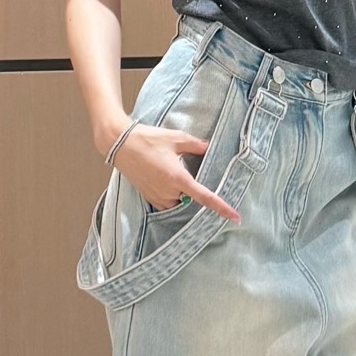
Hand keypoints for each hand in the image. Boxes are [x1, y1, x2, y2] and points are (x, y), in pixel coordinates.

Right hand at [114, 122, 241, 222]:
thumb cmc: (148, 139)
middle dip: (191, 186)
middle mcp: (168, 192)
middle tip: (180, 166)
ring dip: (180, 190)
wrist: (120, 144)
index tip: (235, 217)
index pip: (205, 198)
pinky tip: (162, 176)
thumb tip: (209, 148)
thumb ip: (196, 145)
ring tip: (168, 169)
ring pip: (178, 201)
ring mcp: (157, 196)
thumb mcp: (177, 138)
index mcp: (178, 178)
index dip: (222, 208)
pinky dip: (169, 193)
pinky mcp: (148, 197)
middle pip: (191, 197)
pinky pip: (166, 201)